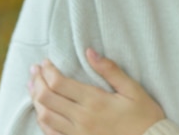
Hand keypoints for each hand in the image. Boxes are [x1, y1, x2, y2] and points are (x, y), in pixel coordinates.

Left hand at [28, 48, 164, 134]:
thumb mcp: (132, 89)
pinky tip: (42, 111)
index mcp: (95, 101)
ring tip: (33, 87)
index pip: (60, 83)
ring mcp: (77, 134)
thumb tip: (90, 52)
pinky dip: (42, 120)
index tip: (45, 61)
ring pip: (45, 116)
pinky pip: (51, 134)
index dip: (48, 70)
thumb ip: (110, 70)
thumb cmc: (145, 116)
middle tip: (34, 70)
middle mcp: (82, 118)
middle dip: (37, 81)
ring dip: (36, 99)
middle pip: (47, 98)